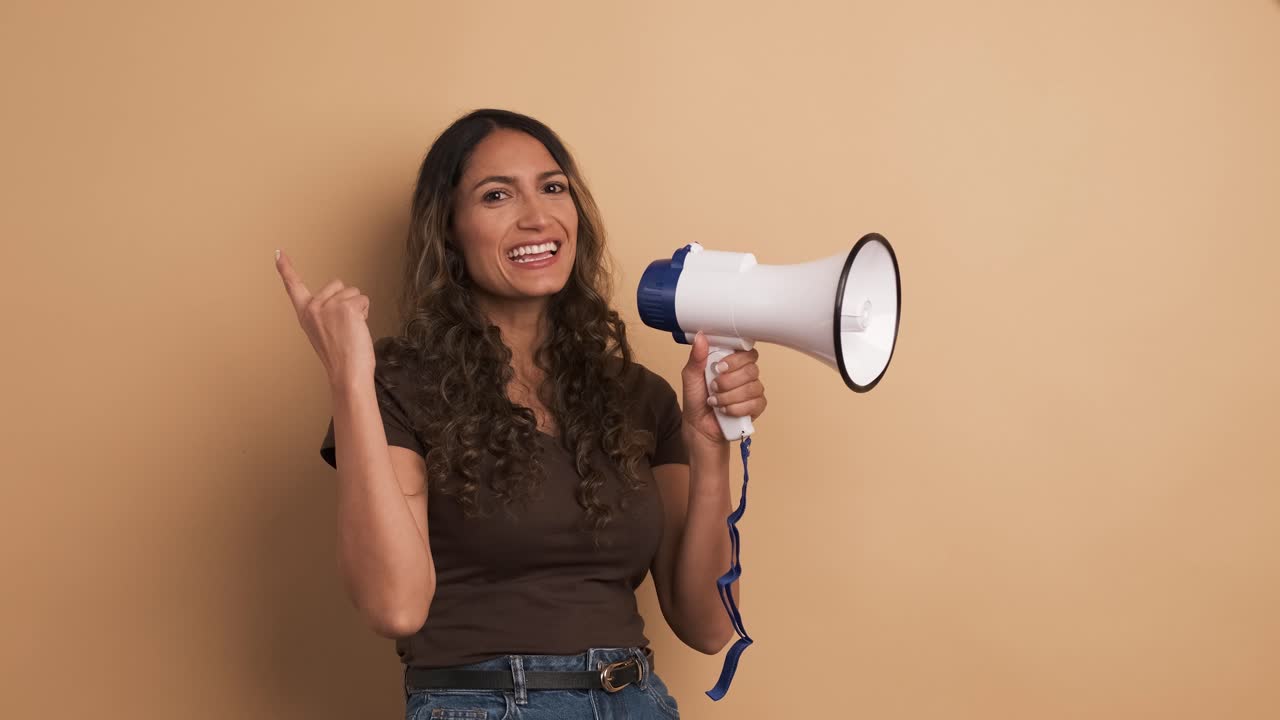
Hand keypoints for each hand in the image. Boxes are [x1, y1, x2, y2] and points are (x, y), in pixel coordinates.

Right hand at [275, 249, 375, 387]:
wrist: (346, 373)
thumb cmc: (339, 356)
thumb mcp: (323, 331)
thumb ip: (325, 313)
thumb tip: (342, 304)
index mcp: (305, 313)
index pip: (293, 286)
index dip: (286, 268)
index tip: (279, 253)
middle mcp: (313, 307)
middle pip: (338, 284)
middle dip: (346, 300)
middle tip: (343, 326)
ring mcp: (328, 305)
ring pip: (353, 292)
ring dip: (357, 308)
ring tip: (350, 329)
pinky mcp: (346, 307)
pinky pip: (363, 299)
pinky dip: (365, 312)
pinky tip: (357, 327)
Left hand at [679, 331, 767, 448]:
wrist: (698, 427)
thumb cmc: (696, 400)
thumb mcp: (691, 376)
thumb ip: (697, 357)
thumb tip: (700, 336)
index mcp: (732, 363)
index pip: (747, 352)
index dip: (736, 359)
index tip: (720, 367)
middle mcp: (745, 375)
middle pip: (751, 369)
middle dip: (728, 381)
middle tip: (714, 387)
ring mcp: (752, 391)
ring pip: (753, 387)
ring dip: (729, 397)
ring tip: (715, 401)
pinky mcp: (756, 407)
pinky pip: (755, 404)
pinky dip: (736, 408)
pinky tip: (725, 411)